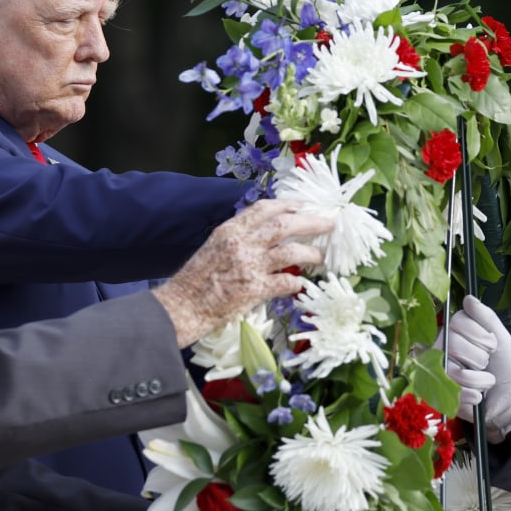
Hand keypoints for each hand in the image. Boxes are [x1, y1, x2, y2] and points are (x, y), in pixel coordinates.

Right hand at [152, 199, 332, 346]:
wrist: (183, 306)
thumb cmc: (196, 280)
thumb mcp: (214, 248)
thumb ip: (238, 238)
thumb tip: (264, 235)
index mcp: (230, 231)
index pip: (264, 209)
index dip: (288, 204)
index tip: (303, 204)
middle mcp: (242, 244)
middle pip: (284, 225)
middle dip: (311, 222)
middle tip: (328, 224)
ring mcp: (250, 266)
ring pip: (292, 251)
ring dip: (311, 253)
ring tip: (321, 257)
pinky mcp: (255, 289)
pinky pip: (286, 281)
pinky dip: (297, 282)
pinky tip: (300, 284)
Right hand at [440, 295, 510, 440]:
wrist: (506, 396)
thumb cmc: (502, 363)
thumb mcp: (501, 337)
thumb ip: (486, 317)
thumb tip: (469, 298)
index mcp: (455, 330)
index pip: (456, 322)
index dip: (478, 334)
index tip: (492, 344)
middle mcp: (442, 347)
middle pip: (452, 344)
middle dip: (479, 357)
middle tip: (487, 362)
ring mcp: (438, 370)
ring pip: (453, 370)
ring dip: (480, 379)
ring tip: (487, 380)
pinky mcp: (440, 393)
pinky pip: (453, 391)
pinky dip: (473, 395)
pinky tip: (479, 395)